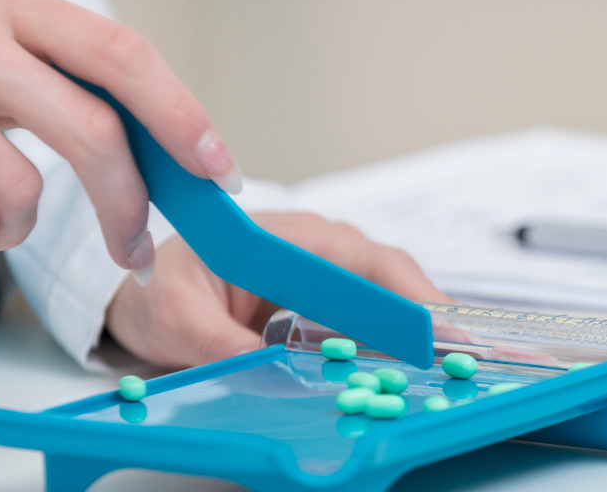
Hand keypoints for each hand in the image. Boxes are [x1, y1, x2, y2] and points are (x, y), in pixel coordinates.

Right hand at [0, 0, 240, 275]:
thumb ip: (67, 74)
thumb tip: (173, 144)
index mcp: (7, 1)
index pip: (122, 53)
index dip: (181, 114)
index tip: (216, 167)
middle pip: (93, 130)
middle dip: (130, 202)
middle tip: (139, 245)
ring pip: (23, 190)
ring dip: (25, 225)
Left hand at [104, 211, 453, 367]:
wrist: (149, 295)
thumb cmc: (164, 290)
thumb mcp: (178, 318)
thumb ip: (218, 342)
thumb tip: (263, 368)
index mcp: (288, 237)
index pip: (362, 259)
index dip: (404, 292)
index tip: (432, 326)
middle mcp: (317, 247)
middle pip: (389, 275)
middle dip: (426, 312)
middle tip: (457, 354)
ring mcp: (325, 272)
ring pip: (386, 295)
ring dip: (413, 328)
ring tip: (444, 362)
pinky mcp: (324, 300)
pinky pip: (368, 317)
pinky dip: (391, 340)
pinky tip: (406, 365)